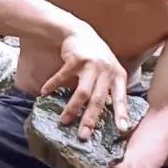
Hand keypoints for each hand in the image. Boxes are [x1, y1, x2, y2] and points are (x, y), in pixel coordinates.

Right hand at [41, 25, 128, 140]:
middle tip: (83, 135)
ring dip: (72, 108)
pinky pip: (63, 76)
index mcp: (117, 75)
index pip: (121, 97)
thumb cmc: (96, 56)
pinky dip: (53, 85)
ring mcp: (91, 64)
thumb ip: (109, 89)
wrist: (80, 32)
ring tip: (63, 121)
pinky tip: (45, 92)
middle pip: (98, 99)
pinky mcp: (76, 58)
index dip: (122, 114)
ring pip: (82, 92)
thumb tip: (109, 115)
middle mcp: (106, 70)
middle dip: (90, 119)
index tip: (122, 130)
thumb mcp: (108, 71)